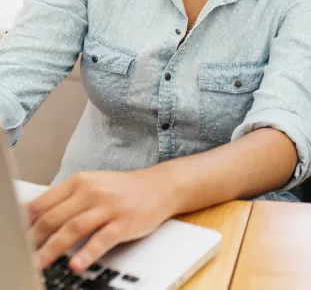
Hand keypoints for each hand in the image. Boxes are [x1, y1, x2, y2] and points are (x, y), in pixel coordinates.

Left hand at [27, 168, 172, 272]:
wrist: (159, 186)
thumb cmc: (122, 190)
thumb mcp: (92, 186)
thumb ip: (66, 199)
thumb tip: (32, 217)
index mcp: (80, 181)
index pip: (43, 203)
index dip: (24, 224)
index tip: (14, 239)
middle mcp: (92, 191)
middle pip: (54, 217)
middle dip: (33, 241)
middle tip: (21, 258)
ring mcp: (109, 206)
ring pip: (73, 228)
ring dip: (52, 250)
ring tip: (38, 265)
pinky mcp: (124, 222)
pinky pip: (102, 239)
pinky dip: (87, 253)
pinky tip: (76, 264)